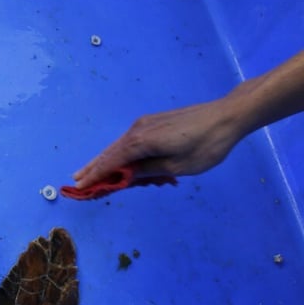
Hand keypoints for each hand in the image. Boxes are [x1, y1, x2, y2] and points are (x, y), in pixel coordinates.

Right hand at [72, 98, 243, 188]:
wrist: (228, 116)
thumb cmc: (206, 146)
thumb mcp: (177, 167)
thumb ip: (148, 171)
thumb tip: (126, 176)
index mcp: (142, 142)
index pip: (112, 163)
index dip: (96, 177)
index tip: (80, 188)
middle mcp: (137, 130)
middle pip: (110, 152)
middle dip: (93, 167)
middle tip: (76, 180)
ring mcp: (145, 124)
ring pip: (119, 145)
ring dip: (105, 159)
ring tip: (90, 171)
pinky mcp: (153, 122)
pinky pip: (130, 140)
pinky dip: (120, 152)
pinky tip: (118, 160)